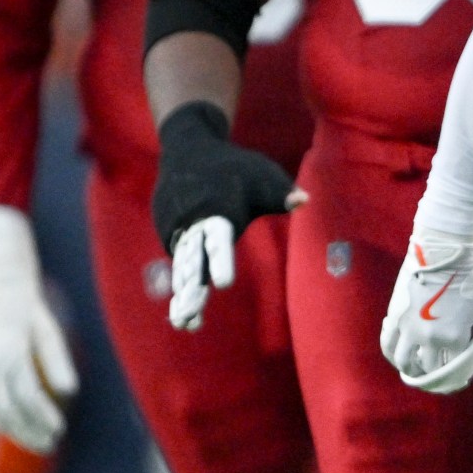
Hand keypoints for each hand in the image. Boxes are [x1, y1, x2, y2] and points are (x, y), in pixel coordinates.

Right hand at [0, 206, 77, 454]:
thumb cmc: (29, 315)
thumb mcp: (49, 333)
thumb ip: (58, 362)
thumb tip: (70, 392)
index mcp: (11, 353)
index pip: (28, 395)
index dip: (43, 416)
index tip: (60, 429)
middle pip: (10, 408)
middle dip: (30, 430)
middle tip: (51, 444)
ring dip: (15, 431)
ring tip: (37, 443)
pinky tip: (12, 431)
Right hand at [151, 102, 303, 330]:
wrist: (188, 148)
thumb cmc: (234, 166)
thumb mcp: (261, 173)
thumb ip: (280, 192)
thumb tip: (304, 201)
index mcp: (218, 211)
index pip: (219, 241)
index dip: (221, 262)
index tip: (224, 284)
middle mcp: (192, 222)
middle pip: (192, 262)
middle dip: (190, 292)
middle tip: (189, 320)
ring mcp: (175, 226)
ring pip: (181, 265)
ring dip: (182, 294)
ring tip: (186, 324)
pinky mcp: (167, 229)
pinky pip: (175, 256)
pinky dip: (179, 279)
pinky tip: (184, 305)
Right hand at [381, 229, 472, 382]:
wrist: (442, 254)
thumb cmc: (469, 279)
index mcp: (456, 338)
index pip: (455, 368)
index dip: (456, 375)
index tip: (457, 377)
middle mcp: (431, 339)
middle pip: (429, 370)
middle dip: (433, 376)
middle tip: (434, 376)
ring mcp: (410, 329)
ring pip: (404, 362)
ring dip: (409, 370)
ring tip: (414, 370)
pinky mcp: (394, 317)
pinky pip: (388, 344)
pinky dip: (391, 353)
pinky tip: (398, 354)